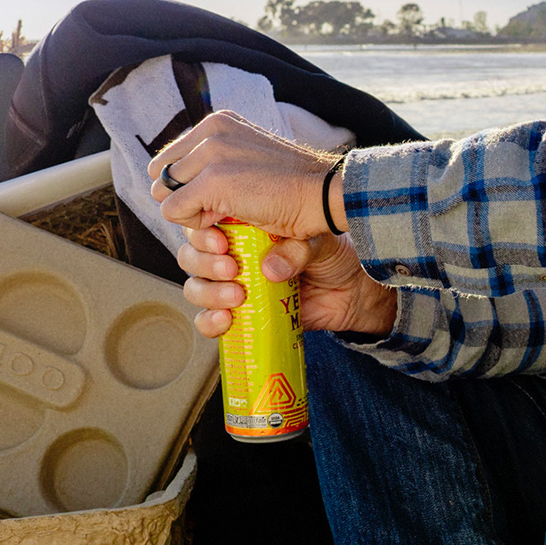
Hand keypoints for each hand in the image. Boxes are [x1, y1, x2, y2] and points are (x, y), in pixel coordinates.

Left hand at [148, 111, 343, 238]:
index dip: (187, 186)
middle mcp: (211, 130)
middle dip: (183, 198)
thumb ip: (215, 164)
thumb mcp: (247, 162)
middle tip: (219, 210)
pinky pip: (173, 211)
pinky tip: (225, 222)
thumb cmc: (291, 188)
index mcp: (217, 123)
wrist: (324, 193)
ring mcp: (211, 153)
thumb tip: (173, 183)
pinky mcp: (212, 180)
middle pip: (160, 175)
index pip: (170, 158)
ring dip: (189, 212)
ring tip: (224, 215)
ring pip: (163, 193)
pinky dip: (195, 225)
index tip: (219, 198)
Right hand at [177, 226, 397, 338]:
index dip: (201, 232)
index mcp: (244, 225)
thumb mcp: (317, 239)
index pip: (201, 223)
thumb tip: (269, 270)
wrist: (354, 289)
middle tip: (231, 266)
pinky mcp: (239, 315)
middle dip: (203, 262)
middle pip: (191, 256)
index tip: (221, 240)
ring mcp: (233, 284)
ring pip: (195, 286)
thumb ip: (296, 248)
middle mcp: (232, 253)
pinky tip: (227, 319)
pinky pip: (208, 320)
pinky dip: (209, 321)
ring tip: (238, 294)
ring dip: (209, 291)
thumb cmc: (333, 253)